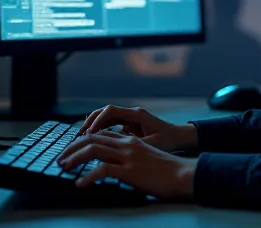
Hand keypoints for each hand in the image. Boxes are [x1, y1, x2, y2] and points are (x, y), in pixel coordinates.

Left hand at [57, 131, 195, 198]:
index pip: (99, 134)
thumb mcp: (146, 156)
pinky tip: (81, 183)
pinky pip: (103, 170)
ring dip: (74, 158)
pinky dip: (88, 176)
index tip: (71, 150)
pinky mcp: (130, 170)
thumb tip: (114, 163)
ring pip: (93, 149)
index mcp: (130, 140)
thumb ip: (130, 155)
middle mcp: (126, 144)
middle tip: (61, 158)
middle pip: (91, 138)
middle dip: (72, 148)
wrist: (183, 175)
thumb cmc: (167, 170)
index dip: (82, 140)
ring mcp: (127, 156)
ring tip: (64, 167)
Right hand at [67, 105, 197, 153]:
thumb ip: (135, 145)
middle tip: (79, 134)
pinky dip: (101, 131)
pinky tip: (94, 141)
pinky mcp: (130, 125)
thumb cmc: (169, 140)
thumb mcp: (153, 144)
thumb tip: (116, 148)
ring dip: (94, 126)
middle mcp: (132, 114)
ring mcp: (130, 119)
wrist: (180, 137)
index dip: (98, 121)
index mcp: (137, 114)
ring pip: (107, 118)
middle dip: (91, 121)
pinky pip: (112, 125)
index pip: (111, 111)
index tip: (90, 133)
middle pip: (105, 112)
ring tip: (82, 138)